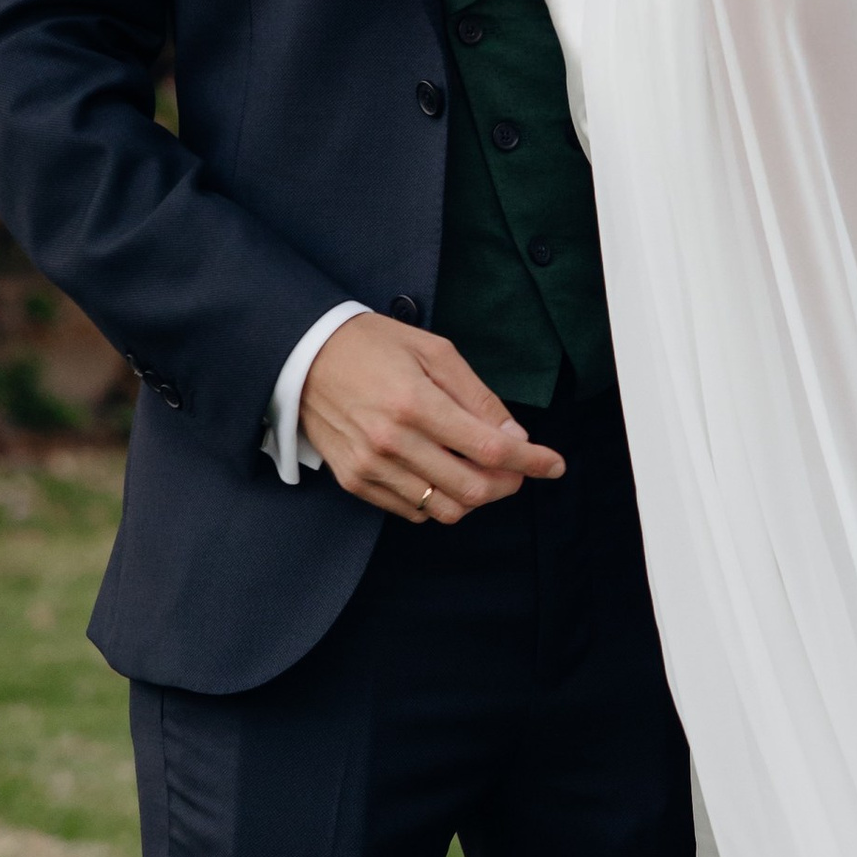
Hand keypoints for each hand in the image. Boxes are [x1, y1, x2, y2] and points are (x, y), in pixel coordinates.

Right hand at [299, 313, 564, 524]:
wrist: (303, 355)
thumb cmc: (373, 345)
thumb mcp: (434, 352)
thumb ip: (477, 397)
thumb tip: (514, 436)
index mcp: (416, 403)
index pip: (489, 448)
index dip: (530, 461)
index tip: (553, 465)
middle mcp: (392, 442)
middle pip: (472, 488)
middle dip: (507, 484)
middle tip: (516, 468)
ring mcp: (371, 467)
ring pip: (443, 508)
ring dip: (474, 497)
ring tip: (479, 472)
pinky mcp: (354, 481)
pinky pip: (411, 511)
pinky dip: (437, 500)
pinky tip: (440, 474)